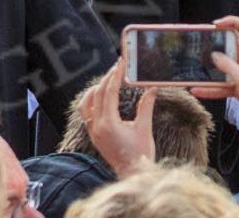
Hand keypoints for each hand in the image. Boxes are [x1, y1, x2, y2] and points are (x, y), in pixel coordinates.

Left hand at [80, 59, 154, 177]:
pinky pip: (86, 114)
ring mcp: (93, 131)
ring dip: (96, 90)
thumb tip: (152, 88)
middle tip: (117, 68)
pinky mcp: (93, 135)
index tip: (120, 64)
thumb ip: (146, 106)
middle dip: (107, 79)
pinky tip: (102, 98)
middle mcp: (97, 126)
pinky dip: (92, 102)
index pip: (109, 92)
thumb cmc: (141, 154)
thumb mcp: (145, 128)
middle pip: (98, 94)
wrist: (133, 174)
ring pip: (86, 103)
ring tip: (108, 81)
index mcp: (109, 123)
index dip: (115, 76)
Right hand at [210, 17, 238, 171]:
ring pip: (225, 66)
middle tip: (202, 44)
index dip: (233, 21)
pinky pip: (222, 83)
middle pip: (233, 46)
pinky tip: (198, 90)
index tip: (216, 24)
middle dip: (217, 45)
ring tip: (196, 66)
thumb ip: (227, 66)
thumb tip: (214, 55)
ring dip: (212, 68)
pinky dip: (211, 87)